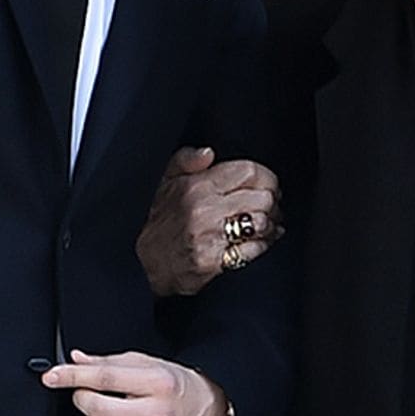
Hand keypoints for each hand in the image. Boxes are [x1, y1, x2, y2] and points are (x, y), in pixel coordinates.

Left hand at [42, 349, 229, 415]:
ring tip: (94, 410)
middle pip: (100, 409)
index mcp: (156, 380)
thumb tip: (78, 359)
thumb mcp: (150, 362)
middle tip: (82, 390)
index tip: (52, 375)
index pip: (105, 377)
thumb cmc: (178, 384)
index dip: (73, 376)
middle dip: (81, 397)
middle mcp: (155, 412)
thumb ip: (112, 361)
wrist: (209, 412)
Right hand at [136, 145, 282, 296]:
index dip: (266, 175)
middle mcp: (205, 211)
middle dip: (273, 199)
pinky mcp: (215, 263)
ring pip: (262, 224)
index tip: (268, 181)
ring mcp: (211, 238)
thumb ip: (186, 159)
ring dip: (272, 222)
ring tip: (270, 220)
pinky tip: (263, 240)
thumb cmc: (156, 219)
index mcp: (197, 186)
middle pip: (262, 197)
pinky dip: (264, 244)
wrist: (141, 262)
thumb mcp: (164, 180)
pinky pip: (254, 250)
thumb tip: (208, 152)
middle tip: (273, 201)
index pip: (248, 172)